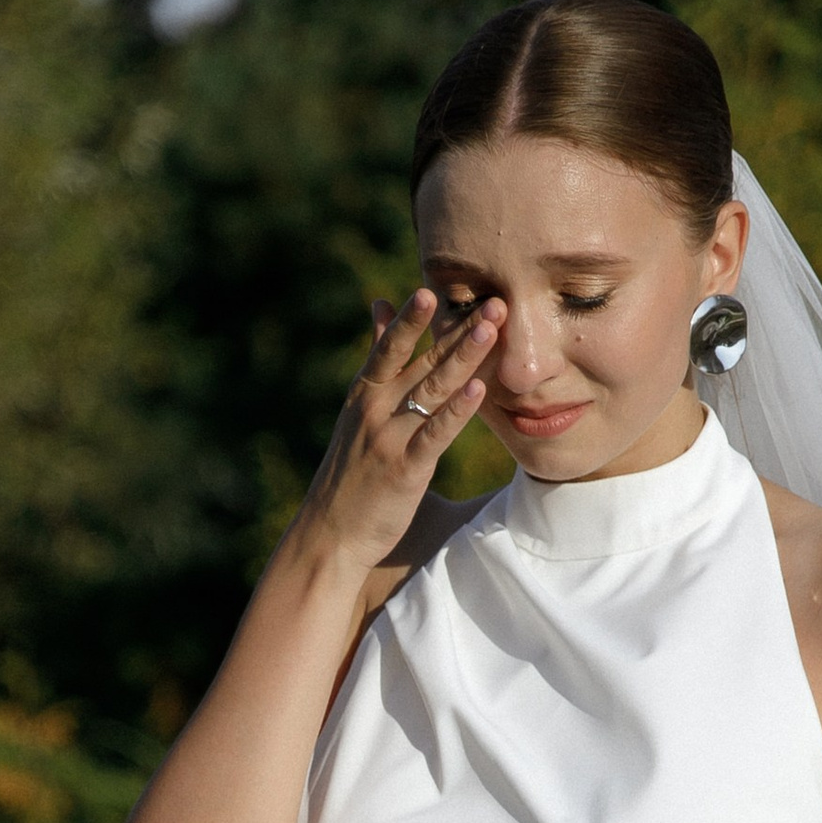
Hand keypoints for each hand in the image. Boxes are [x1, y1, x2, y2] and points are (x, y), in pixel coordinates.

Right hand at [291, 290, 501, 575]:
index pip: (390, 346)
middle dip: (457, 329)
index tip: (435, 288)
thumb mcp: (359, 408)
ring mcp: (388, 437)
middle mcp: (374, 409)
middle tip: (492, 298)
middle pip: (421, 360)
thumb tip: (380, 307)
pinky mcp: (404, 469)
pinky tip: (478, 389)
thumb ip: (378, 359)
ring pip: (432, 389)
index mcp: (364, 394)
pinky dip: (457, 411)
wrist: (329, 534)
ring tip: (492, 327)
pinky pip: (435, 434)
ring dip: (464, 356)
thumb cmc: (350, 472)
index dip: (412, 318)